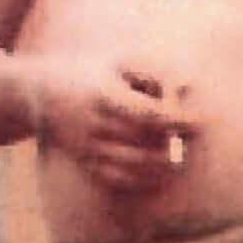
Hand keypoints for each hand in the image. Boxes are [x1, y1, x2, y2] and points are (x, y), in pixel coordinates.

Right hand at [34, 60, 198, 198]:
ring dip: (163, 164)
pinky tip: (159, 172)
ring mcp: (88, 147)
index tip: (201, 120)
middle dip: (175, 142)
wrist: (41, 93)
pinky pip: (117, 179)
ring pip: (135, 165)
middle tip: (193, 138)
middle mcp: (95, 124)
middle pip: (146, 141)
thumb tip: (186, 89)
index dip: (179, 120)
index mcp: (105, 95)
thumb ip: (155, 73)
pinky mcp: (85, 161)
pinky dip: (142, 180)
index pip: (151, 114)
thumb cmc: (92, 72)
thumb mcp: (120, 62)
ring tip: (180, 157)